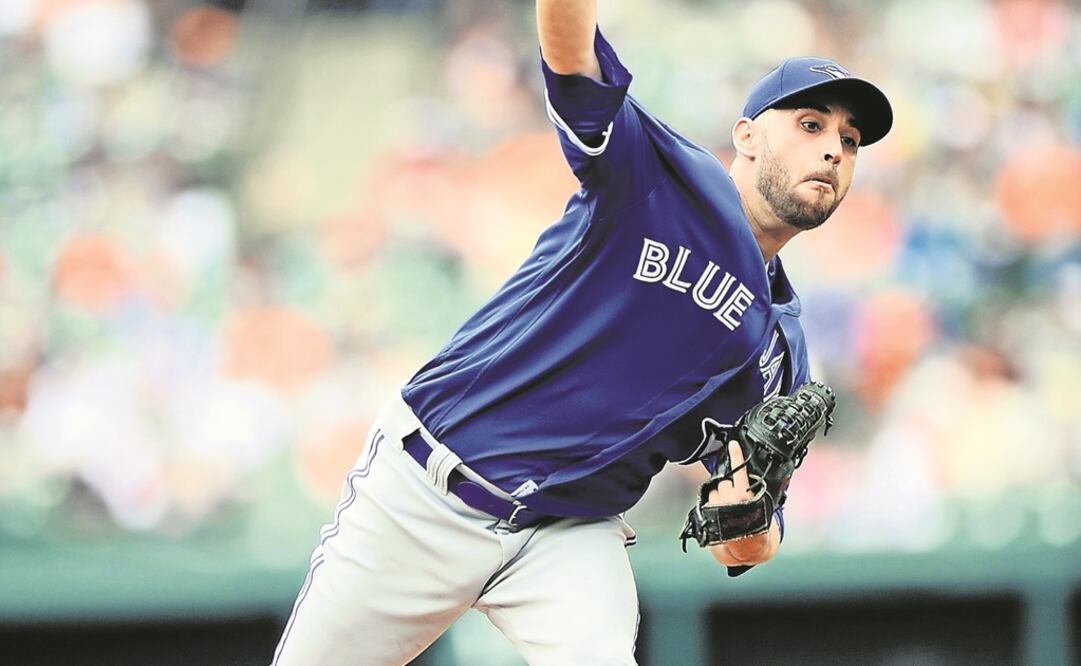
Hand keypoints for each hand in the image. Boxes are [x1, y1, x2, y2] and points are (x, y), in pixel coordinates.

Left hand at [706, 441, 776, 565]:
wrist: (747, 545)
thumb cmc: (756, 523)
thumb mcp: (762, 505)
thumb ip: (756, 490)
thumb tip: (759, 476)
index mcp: (745, 494)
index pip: (740, 470)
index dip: (736, 455)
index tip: (733, 443)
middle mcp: (731, 498)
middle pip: (724, 481)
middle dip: (728, 485)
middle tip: (736, 497)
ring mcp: (718, 505)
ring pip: (715, 489)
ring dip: (719, 494)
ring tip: (729, 506)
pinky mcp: (709, 512)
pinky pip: (708, 499)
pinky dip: (713, 501)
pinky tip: (720, 510)